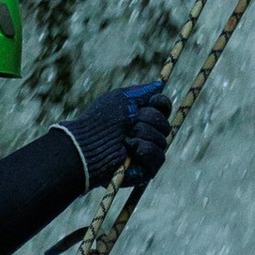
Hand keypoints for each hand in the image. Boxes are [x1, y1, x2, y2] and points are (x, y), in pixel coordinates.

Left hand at [63, 75, 170, 189]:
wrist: (90, 144)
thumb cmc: (101, 120)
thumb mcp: (121, 99)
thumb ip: (141, 92)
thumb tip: (159, 85)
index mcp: (140, 117)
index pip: (163, 108)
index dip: (162, 103)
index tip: (153, 101)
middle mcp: (146, 134)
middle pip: (164, 123)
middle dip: (148, 119)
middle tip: (130, 123)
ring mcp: (146, 153)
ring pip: (162, 140)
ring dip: (144, 135)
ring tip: (126, 139)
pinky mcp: (146, 169)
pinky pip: (159, 156)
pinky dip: (145, 150)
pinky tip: (130, 150)